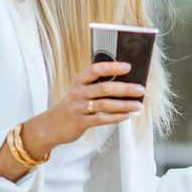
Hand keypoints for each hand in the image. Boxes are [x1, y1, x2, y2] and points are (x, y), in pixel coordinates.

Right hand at [27, 61, 145, 153]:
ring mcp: (78, 108)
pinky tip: (126, 116)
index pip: (96, 70)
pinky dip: (115, 118)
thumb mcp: (80, 91)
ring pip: (104, 105)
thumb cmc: (73, 105)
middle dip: (125, 88)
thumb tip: (126, 83)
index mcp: (79, 81)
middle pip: (104, 88)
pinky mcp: (80, 122)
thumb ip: (97, 86)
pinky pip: (100, 119)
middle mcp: (78, 92)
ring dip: (124, 105)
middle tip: (140, 89)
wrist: (51, 125)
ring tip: (138, 105)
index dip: (112, 67)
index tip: (128, 66)